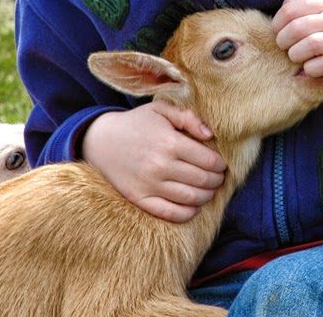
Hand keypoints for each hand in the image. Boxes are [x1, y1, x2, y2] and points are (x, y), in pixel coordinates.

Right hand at [81, 100, 226, 222]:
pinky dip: (187, 214)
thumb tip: (211, 135)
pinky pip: (169, 213)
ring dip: (206, 196)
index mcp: (169, 142)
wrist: (101, 141)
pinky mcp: (139, 199)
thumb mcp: (162, 109)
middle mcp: (160, 166)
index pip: (208, 160)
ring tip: (209, 190)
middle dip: (216, 181)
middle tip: (218, 178)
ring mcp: (149, 185)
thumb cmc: (137, 123)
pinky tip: (194, 207)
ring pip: (190, 198)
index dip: (220, 165)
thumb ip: (189, 117)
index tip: (222, 165)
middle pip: (202, 180)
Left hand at [272, 0, 322, 84]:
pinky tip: (309, 68)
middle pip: (298, 27)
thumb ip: (300, 5)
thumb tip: (277, 15)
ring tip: (296, 56)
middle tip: (284, 46)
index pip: (291, 9)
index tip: (278, 31)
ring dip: (296, 54)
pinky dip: (310, 68)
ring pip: (312, 44)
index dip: (278, 23)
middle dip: (283, 40)